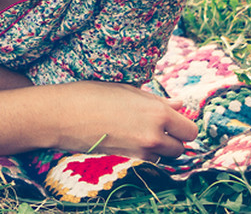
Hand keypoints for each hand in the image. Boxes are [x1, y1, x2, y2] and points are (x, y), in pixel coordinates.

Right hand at [52, 81, 197, 160]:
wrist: (60, 115)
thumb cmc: (89, 95)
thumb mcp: (125, 90)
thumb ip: (155, 101)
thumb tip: (179, 105)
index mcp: (157, 112)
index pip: (190, 130)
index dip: (182, 125)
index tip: (172, 121)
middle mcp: (154, 134)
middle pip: (181, 148)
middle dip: (173, 140)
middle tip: (158, 128)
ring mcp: (141, 150)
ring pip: (165, 157)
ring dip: (159, 148)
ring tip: (140, 133)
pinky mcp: (127, 159)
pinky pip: (148, 160)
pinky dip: (144, 153)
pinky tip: (128, 139)